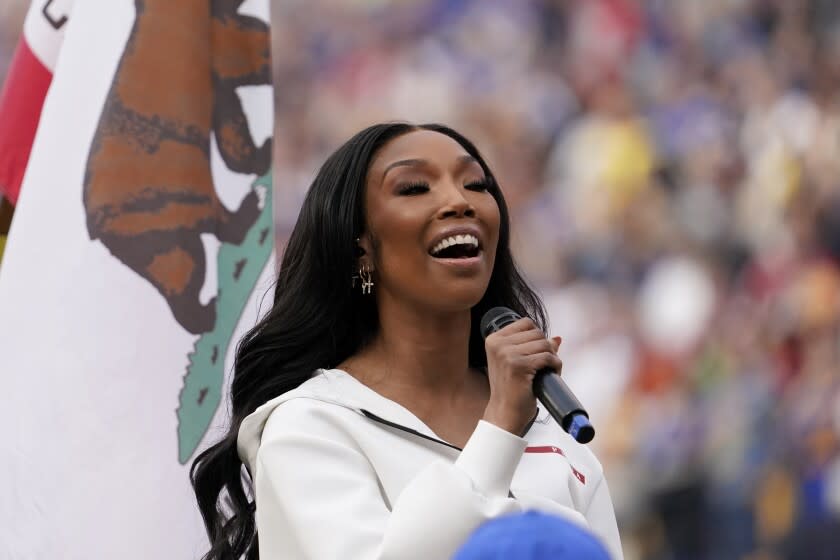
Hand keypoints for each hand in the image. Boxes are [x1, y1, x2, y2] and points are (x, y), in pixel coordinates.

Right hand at [482, 317, 561, 435]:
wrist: (504, 414)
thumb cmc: (510, 390)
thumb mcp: (516, 363)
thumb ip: (532, 348)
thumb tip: (557, 339)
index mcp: (493, 339)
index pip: (526, 323)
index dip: (537, 337)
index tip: (537, 352)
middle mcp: (498, 344)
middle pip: (537, 333)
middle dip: (546, 348)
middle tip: (545, 364)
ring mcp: (507, 354)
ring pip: (544, 344)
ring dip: (552, 357)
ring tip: (548, 370)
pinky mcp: (519, 365)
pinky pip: (548, 357)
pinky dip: (555, 365)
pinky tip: (552, 373)